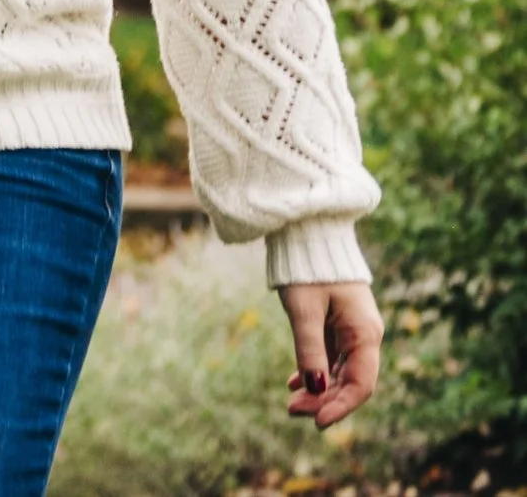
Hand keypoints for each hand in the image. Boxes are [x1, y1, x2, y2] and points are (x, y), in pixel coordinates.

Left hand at [278, 281, 382, 428]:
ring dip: (319, 389)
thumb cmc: (308, 269)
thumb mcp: (304, 309)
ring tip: (291, 402)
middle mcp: (365, 334)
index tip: (316, 422)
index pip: (361, 383)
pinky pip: (331, 356)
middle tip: (292, 411)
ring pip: (340, 371)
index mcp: (365, 333)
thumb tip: (315, 389)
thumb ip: (309, 349)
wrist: (308, 234)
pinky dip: (315, 371)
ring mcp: (352, 330)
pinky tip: (295, 384)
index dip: (341, 406)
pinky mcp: (338, 324)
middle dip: (325, 400)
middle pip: (351, 380)